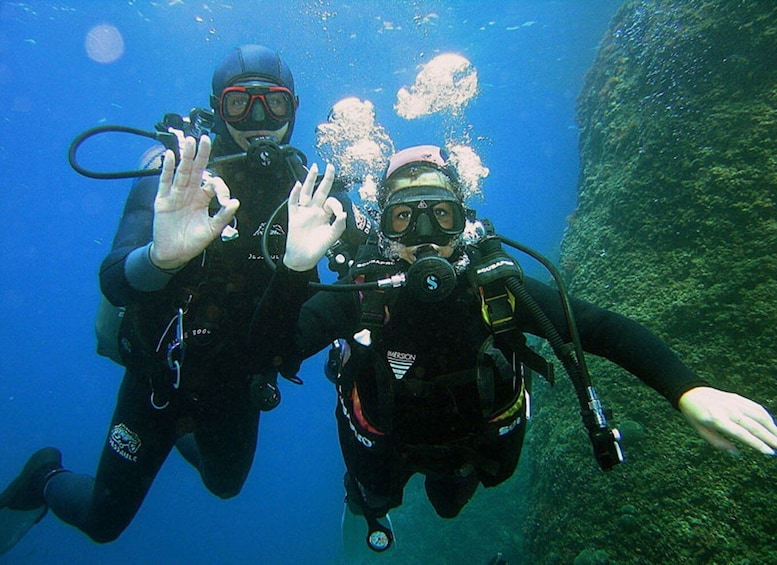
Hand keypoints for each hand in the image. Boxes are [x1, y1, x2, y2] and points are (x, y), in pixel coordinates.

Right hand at [150, 135, 239, 269]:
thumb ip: (223, 216)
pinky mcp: (163, 200)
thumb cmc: (192, 242)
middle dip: (201, 155)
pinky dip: (167, 169)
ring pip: (182, 172)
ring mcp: (176, 195)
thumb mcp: (212, 230)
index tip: (226, 202)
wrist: (173, 254)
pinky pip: (165, 182)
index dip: (221, 188)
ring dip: (186, 157)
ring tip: (190, 142)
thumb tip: (236, 203)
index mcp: (202, 199)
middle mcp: (189, 194)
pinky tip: (171, 156)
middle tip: (205, 140)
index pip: (212, 185)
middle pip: (196, 170)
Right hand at [283, 163, 346, 271]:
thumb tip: (343, 214)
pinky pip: (293, 203)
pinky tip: (297, 185)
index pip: (331, 202)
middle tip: (330, 166)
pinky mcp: (294, 217)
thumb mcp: (332, 237)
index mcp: (325, 215)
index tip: (338, 213)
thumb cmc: (317, 248)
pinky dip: (294, 194)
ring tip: (314, 168)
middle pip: (320, 191)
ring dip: (310, 180)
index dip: (336, 204)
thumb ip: (338, 226)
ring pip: (307, 192)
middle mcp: (315, 211)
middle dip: (326, 179)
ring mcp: (304, 212)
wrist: (302, 259)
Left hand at [678, 386, 776, 455]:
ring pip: (758, 415)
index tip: (769, 452)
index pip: (742, 434)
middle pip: (754, 426)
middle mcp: (728, 410)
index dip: (757, 444)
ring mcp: (734, 402)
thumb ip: (718, 443)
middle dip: (770, 438)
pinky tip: (772, 426)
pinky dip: (766, 416)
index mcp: (717, 420)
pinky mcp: (737, 397)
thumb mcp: (701, 431)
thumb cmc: (695, 415)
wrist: (690, 392)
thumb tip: (737, 453)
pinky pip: (755, 407)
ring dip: (772, 427)